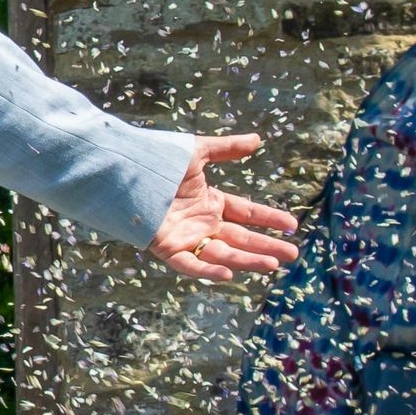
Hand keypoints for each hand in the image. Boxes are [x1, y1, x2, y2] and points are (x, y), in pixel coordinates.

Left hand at [148, 134, 300, 281]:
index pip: (246, 214)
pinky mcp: (166, 247)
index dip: (269, 219)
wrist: (123, 170)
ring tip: (273, 264)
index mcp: (209, 201)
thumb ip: (227, 149)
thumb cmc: (157, 160)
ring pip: (221, 253)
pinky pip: (189, 263)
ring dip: (246, 260)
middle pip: (239, 238)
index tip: (292, 226)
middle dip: (266, 246)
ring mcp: (184, 236)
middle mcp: (200, 222)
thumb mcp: (197, 153)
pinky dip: (207, 270)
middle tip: (293, 255)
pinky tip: (229, 275)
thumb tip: (258, 139)